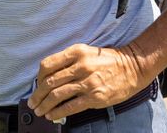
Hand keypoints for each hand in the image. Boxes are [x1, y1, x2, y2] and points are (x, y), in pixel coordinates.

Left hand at [27, 43, 147, 120]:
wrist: (133, 67)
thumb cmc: (109, 60)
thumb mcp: (87, 52)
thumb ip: (69, 62)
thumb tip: (50, 78)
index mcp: (76, 52)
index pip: (48, 65)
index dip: (38, 78)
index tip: (36, 85)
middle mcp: (80, 66)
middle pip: (49, 82)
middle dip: (38, 94)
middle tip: (32, 102)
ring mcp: (87, 82)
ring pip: (57, 95)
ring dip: (45, 105)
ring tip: (40, 110)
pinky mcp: (94, 97)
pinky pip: (70, 106)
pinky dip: (58, 112)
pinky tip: (52, 115)